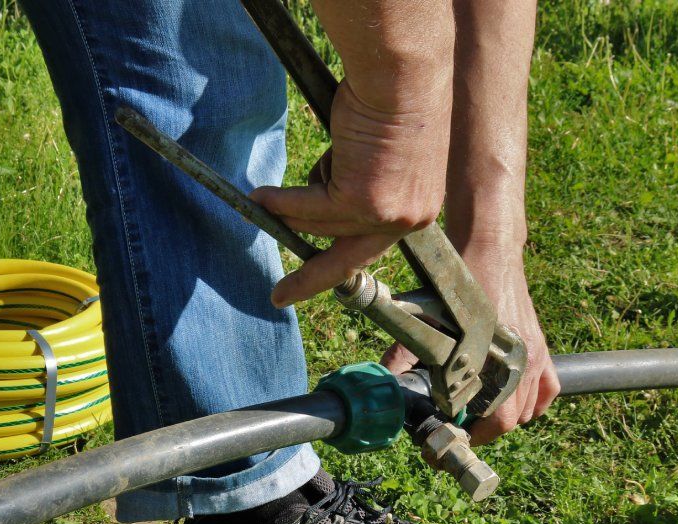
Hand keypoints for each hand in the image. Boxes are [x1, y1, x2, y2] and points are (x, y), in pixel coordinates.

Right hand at [250, 79, 450, 307]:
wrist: (400, 73)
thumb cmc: (392, 97)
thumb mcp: (379, 153)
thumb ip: (358, 181)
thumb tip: (317, 197)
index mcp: (419, 208)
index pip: (373, 246)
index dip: (340, 264)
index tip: (322, 280)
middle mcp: (410, 218)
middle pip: (346, 253)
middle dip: (309, 278)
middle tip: (281, 295)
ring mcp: (387, 213)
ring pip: (322, 223)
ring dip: (287, 212)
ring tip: (258, 200)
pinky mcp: (362, 201)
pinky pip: (308, 206)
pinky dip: (281, 200)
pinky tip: (259, 196)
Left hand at [381, 240, 558, 445]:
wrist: (490, 250)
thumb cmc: (460, 284)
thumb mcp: (427, 317)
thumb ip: (406, 351)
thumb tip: (387, 378)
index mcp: (494, 359)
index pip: (494, 420)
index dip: (471, 436)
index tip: (449, 438)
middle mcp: (521, 362)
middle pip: (510, 420)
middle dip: (484, 431)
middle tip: (459, 429)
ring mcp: (535, 355)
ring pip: (528, 409)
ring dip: (505, 417)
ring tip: (479, 415)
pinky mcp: (541, 346)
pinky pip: (548, 389)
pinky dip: (534, 403)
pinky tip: (516, 403)